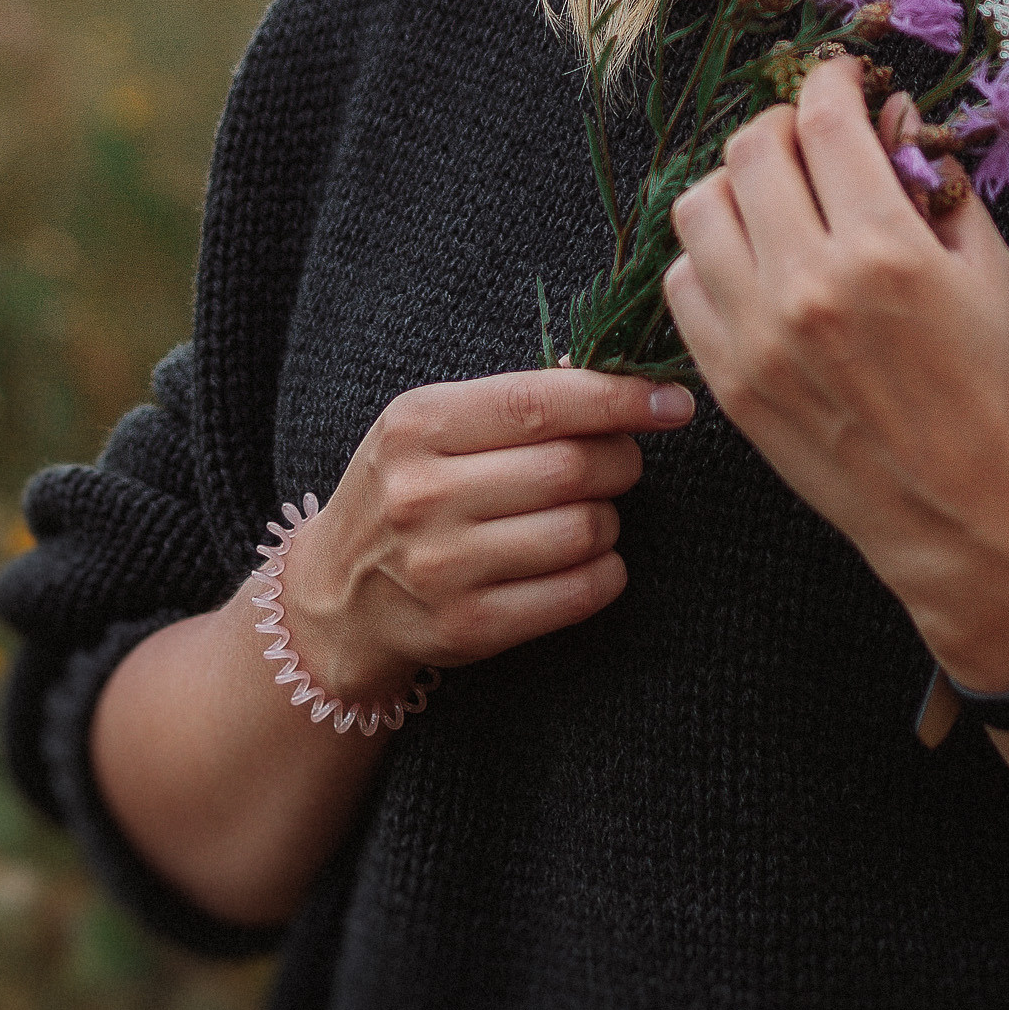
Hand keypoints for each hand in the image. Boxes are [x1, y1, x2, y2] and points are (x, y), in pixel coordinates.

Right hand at [276, 368, 693, 703]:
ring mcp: (443, 567)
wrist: (336, 598)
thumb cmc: (404, 490)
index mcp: (418, 424)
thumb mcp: (433, 426)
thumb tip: (619, 381)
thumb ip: (516, 401)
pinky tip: (594, 561)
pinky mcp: (466, 628)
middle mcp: (423, 494)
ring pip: (582, 529)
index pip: (540, 402)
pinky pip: (576, 593)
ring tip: (593, 513)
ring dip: (611, 519)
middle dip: (621, 460)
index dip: (619, 399)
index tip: (672, 401)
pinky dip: (606, 573)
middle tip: (622, 462)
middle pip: (571, 467)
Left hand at [664, 59, 1008, 688]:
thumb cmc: (995, 389)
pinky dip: (710, 258)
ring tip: (776, 200)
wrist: (965, 516)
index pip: (825, 118)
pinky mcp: (727, 380)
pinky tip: (754, 266)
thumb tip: (889, 114)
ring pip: (698, 206)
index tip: (843, 80)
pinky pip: (681, 283)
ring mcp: (757, 335)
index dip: (833, 81)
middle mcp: (807, 284)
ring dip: (737, 186)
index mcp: (883, 248)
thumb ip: (935, 182)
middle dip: (785, 125)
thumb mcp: (990, 270)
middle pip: (751, 149)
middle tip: (813, 139)